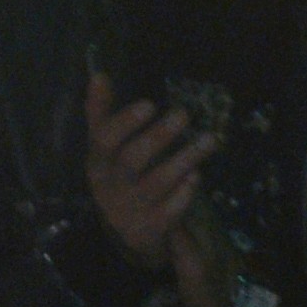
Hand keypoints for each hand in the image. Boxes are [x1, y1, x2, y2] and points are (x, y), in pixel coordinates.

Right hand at [82, 69, 208, 272]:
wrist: (130, 230)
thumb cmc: (121, 176)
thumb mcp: (107, 148)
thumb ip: (101, 113)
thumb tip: (99, 75)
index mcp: (98, 162)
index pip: (104, 141)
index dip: (125, 123)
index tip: (150, 104)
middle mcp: (110, 186)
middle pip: (132, 161)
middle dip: (158, 137)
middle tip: (183, 114)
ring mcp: (131, 209)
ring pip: (156, 183)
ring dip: (183, 160)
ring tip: (208, 139)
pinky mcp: (151, 227)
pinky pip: (170, 210)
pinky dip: (184, 193)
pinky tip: (196, 176)